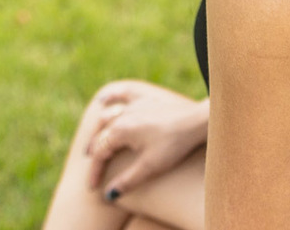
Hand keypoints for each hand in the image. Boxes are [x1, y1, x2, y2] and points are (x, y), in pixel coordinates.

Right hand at [84, 80, 208, 198]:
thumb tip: (109, 195)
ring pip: (107, 115)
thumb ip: (127, 181)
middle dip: (94, 153)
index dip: (94, 172)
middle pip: (100, 135)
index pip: (100, 153)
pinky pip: (123, 94)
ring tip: (93, 141)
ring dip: (97, 130)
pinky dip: (111, 97)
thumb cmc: (174, 145)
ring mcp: (134, 105)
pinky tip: (103, 99)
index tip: (93, 188)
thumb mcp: (150, 167)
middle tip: (92, 169)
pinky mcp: (146, 99)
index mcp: (120, 131)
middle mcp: (122, 115)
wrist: (197, 121)